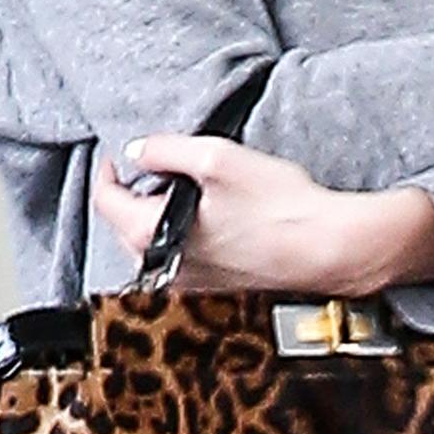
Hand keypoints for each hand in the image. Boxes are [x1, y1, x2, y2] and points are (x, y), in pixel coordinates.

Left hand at [93, 136, 433, 297]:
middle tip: (155, 165)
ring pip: (152, 242)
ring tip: (185, 187)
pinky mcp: (213, 284)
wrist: (327, 248)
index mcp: (152, 235)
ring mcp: (189, 280)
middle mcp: (164, 265)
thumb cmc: (280, 208)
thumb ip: (166, 150)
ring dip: (158, 214)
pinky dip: (182, 232)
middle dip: (133, 193)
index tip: (119, 153)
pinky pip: (180, 254)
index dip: (108, 170)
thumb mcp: (215, 158)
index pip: (106, 201)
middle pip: (124, 225)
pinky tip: (211, 213)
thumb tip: (138, 149)